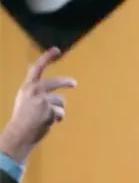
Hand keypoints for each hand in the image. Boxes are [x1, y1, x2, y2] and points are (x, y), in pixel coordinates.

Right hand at [0, 48, 75, 162]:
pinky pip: (61, 113)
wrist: (20, 133)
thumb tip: (35, 70)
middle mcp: (34, 91)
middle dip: (66, 82)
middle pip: (56, 82)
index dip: (47, 58)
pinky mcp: (49, 110)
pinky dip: (58, 118)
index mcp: (27, 87)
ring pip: (60, 102)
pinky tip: (48, 123)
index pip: (37, 68)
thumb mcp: (25, 97)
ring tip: (46, 117)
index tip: (56, 50)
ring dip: (58, 110)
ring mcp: (42, 100)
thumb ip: (33, 86)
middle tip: (74, 83)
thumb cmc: (23, 117)